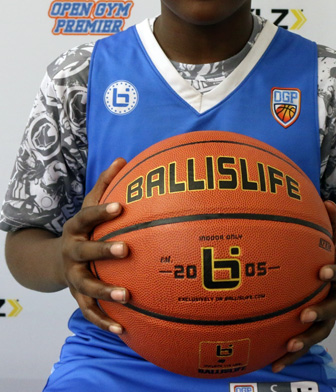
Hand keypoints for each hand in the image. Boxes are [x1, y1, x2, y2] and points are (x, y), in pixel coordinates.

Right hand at [58, 158, 128, 333]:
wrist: (55, 260)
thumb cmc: (83, 228)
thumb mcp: (89, 204)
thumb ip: (106, 184)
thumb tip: (124, 159)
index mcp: (76, 228)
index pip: (87, 217)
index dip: (102, 211)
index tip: (121, 206)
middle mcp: (72, 252)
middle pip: (85, 252)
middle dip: (103, 250)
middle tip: (125, 249)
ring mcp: (74, 276)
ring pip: (86, 286)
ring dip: (105, 291)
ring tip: (127, 296)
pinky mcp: (78, 296)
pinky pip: (89, 311)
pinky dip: (104, 321)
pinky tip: (123, 329)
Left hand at [271, 200, 335, 372]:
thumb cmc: (332, 253)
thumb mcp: (334, 237)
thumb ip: (332, 222)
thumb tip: (328, 201)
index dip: (335, 272)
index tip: (323, 272)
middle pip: (333, 310)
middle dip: (319, 313)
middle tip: (305, 315)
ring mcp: (328, 316)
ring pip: (320, 332)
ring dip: (306, 340)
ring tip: (290, 346)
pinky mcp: (315, 328)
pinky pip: (304, 342)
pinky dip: (290, 354)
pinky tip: (272, 363)